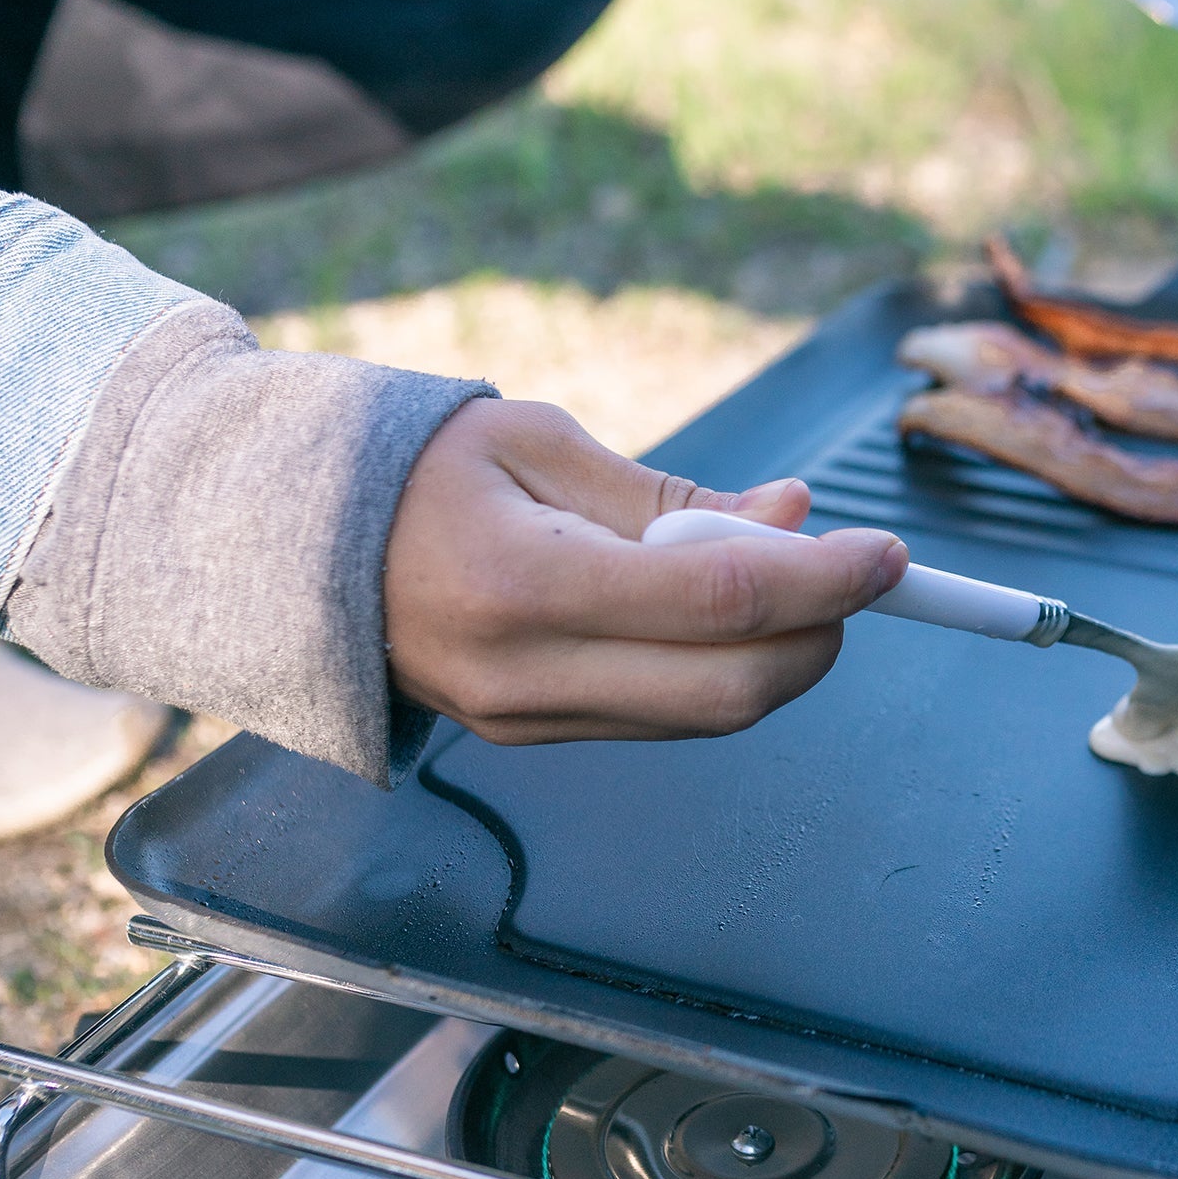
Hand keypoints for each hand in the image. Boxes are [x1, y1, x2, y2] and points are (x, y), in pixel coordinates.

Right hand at [383, 399, 905, 744]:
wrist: (289, 546)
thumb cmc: (419, 468)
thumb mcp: (541, 441)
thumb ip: (675, 495)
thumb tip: (796, 521)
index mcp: (523, 582)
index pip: (720, 599)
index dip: (825, 580)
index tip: (888, 553)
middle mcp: (525, 673)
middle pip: (730, 689)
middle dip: (820, 636)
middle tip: (856, 577)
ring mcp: (525, 719)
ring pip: (706, 717)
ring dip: (780, 658)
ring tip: (794, 583)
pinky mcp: (529, 737)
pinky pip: (661, 718)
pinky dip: (720, 671)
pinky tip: (726, 615)